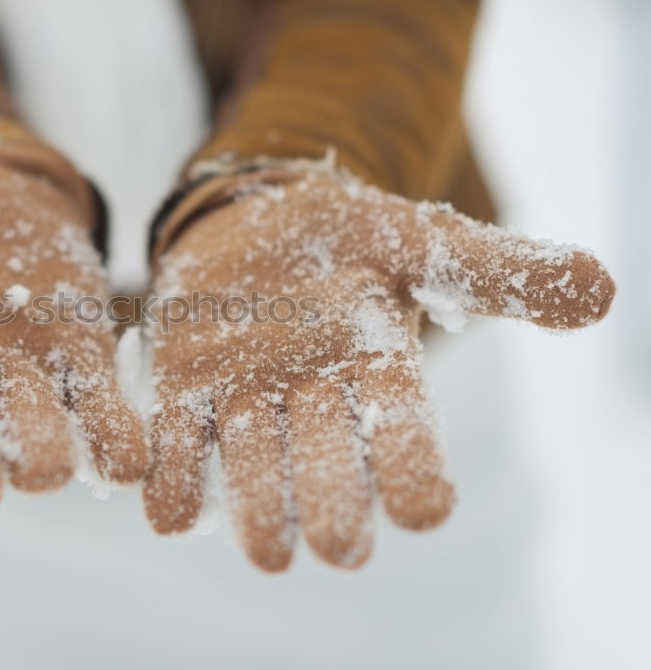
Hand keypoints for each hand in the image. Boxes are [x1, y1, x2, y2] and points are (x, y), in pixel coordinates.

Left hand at [142, 164, 614, 570]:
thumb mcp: (418, 240)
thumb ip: (495, 270)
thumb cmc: (346, 236)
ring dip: (257, 509)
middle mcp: (312, 403)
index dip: (415, 471)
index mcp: (376, 373)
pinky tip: (165, 502)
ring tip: (268, 549)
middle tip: (338, 545)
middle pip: (326, 468)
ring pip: (250, 469)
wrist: (256, 216)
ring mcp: (243, 400)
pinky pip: (176, 447)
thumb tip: (602, 291)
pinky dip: (169, 479)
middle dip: (332, 504)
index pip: (406, 437)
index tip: (426, 508)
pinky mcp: (182, 391)